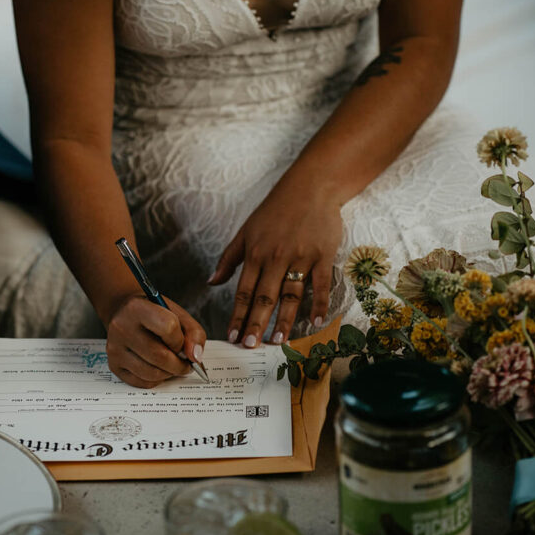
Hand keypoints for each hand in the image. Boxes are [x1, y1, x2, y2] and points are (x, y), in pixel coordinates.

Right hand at [105, 293, 207, 387]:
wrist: (124, 312)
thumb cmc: (154, 314)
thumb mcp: (177, 314)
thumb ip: (194, 333)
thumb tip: (195, 357)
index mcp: (137, 308)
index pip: (168, 327)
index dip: (180, 340)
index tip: (181, 343)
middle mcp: (121, 327)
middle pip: (159, 356)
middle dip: (179, 365)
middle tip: (185, 364)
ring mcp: (115, 347)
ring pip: (151, 373)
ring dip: (169, 374)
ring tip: (172, 365)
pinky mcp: (113, 364)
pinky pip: (141, 382)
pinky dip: (156, 380)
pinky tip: (158, 369)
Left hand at [209, 181, 342, 347]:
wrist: (311, 187)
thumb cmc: (275, 210)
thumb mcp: (246, 230)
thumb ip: (229, 259)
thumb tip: (211, 282)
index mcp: (256, 253)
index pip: (244, 291)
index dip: (237, 315)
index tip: (232, 336)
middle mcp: (276, 257)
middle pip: (264, 297)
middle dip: (256, 324)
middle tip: (250, 346)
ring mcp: (301, 257)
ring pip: (291, 294)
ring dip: (284, 320)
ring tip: (277, 342)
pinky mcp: (323, 255)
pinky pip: (320, 284)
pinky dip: (319, 303)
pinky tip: (315, 322)